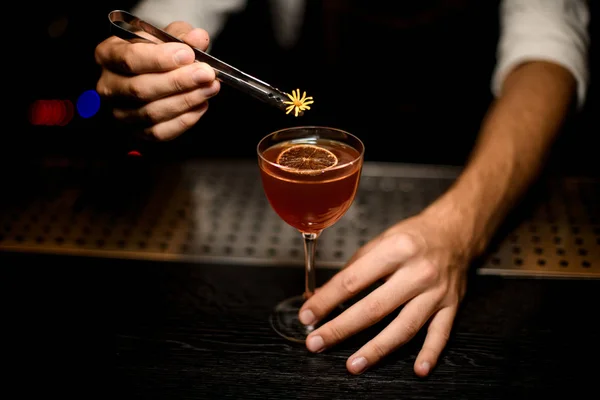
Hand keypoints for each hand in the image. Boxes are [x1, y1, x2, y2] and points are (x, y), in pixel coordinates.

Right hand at [94, 22, 219, 140]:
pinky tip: (201, 105)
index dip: (161, 59)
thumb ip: (181, 36)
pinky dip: (184, 120)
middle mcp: (108, 86)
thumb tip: (198, 38)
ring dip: (187, 100)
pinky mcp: (136, 132)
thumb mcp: (165, 36)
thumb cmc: (154, 53)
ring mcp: (120, 113)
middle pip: (141, 89)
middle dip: (179, 82)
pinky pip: (160, 132)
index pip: (130, 59)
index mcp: (108, 55)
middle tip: (206, 74)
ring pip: (152, 112)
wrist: (151, 73)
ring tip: (210, 88)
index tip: (188, 55)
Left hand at [299, 208, 473, 375]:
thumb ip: (354, 268)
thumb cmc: (413, 237)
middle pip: (374, 308)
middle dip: (341, 328)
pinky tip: (418, 369)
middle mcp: (417, 272)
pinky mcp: (451, 306)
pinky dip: (430, 353)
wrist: (455, 233)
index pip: (353, 280)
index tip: (308, 316)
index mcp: (395, 250)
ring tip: (353, 364)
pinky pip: (440, 334)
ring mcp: (436, 292)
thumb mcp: (381, 240)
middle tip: (317, 343)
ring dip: (377, 349)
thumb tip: (324, 295)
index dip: (327, 301)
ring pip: (404, 326)